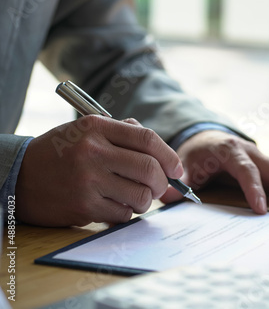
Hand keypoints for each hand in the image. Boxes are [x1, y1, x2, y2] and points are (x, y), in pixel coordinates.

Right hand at [15, 116, 182, 226]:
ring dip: (145, 200)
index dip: (169, 156)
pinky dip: (126, 212)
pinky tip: (114, 205)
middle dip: (162, 182)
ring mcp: (87, 180)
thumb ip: (125, 136)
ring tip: (135, 197)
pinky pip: (123, 214)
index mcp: (96, 127)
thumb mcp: (88, 132)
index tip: (176, 169)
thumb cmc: (62, 153)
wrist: (19, 176)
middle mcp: (92, 151)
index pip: (147, 139)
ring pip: (140, 195)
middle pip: (149, 169)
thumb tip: (165, 157)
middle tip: (160, 187)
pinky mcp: (83, 206)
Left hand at [160, 130, 268, 214]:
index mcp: (228, 150)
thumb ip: (177, 181)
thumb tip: (166, 196)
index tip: (261, 210)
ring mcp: (263, 159)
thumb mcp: (182, 165)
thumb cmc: (194, 154)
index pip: (244, 169)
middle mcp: (251, 152)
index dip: (253, 188)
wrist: (204, 137)